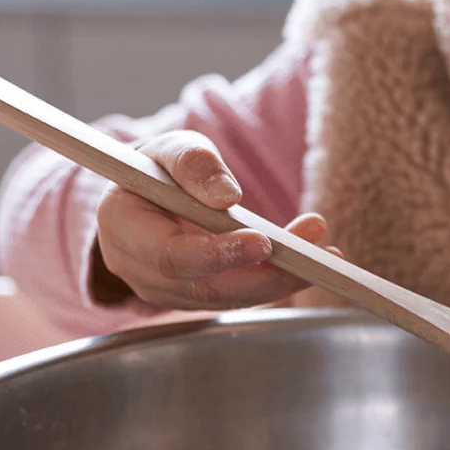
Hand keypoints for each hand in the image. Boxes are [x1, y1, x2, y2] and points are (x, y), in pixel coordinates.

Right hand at [93, 130, 333, 310]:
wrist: (146, 200)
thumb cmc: (156, 170)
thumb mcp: (168, 149)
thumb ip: (193, 163)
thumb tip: (226, 196)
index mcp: (123, 231)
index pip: (172, 256)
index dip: (219, 254)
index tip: (264, 240)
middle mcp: (142, 273)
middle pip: (210, 288)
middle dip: (267, 274)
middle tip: (313, 250)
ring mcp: (170, 294)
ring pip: (232, 298)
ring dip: (284, 278)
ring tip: (326, 251)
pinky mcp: (199, 300)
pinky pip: (241, 296)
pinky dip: (279, 280)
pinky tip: (313, 261)